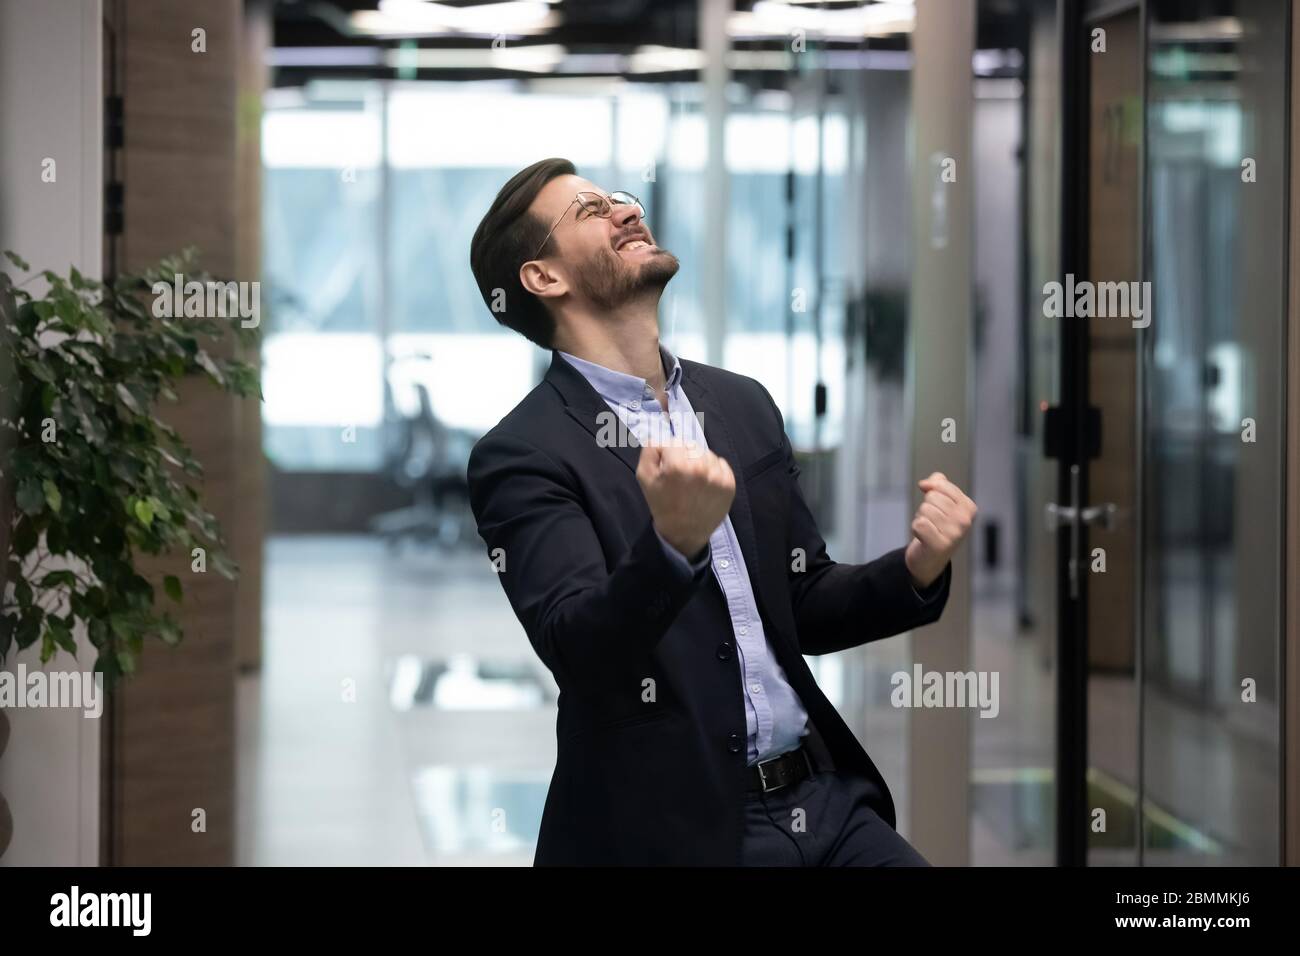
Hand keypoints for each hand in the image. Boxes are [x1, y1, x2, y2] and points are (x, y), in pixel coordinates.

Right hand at [636, 441, 734, 559]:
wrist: (684, 532)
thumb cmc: (662, 503)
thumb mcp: (644, 476)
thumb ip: (650, 449)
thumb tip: (662, 436)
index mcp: (678, 465)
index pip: (673, 441)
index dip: (668, 454)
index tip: (667, 469)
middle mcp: (700, 467)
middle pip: (690, 445)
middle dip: (684, 456)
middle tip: (680, 476)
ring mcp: (718, 475)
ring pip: (706, 453)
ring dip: (699, 461)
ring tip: (693, 480)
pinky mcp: (729, 482)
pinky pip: (720, 463)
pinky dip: (712, 469)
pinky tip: (705, 484)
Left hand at [905, 471, 975, 588]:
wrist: (930, 559)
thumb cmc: (936, 527)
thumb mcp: (942, 502)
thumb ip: (938, 484)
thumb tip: (925, 483)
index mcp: (969, 507)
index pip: (941, 485)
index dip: (931, 493)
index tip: (937, 508)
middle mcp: (965, 520)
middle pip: (931, 497)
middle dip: (926, 508)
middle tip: (932, 523)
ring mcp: (954, 534)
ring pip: (924, 509)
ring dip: (921, 518)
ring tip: (929, 530)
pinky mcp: (940, 545)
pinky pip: (918, 524)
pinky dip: (916, 529)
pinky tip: (923, 538)